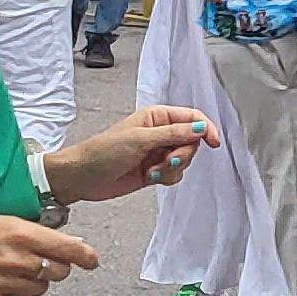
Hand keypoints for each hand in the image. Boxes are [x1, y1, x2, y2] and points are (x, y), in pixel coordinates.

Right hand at [0, 213, 98, 295]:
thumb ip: (30, 232)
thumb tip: (62, 242)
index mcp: (19, 233)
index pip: (66, 248)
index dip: (85, 256)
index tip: (91, 261)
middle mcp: (15, 259)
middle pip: (57, 272)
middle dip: (54, 268)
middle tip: (40, 263)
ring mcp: (3, 283)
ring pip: (39, 290)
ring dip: (33, 284)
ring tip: (11, 273)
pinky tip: (3, 288)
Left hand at [42, 106, 217, 202]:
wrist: (83, 177)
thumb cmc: (104, 151)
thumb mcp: (141, 139)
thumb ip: (173, 133)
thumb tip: (201, 128)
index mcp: (157, 117)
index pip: (192, 118)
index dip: (206, 129)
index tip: (213, 143)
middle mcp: (161, 133)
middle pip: (191, 142)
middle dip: (183, 155)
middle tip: (167, 161)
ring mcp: (158, 153)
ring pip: (184, 160)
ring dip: (172, 169)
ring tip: (151, 172)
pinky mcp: (154, 171)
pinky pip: (174, 175)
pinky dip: (166, 178)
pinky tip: (149, 178)